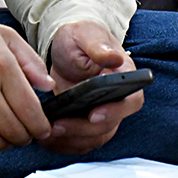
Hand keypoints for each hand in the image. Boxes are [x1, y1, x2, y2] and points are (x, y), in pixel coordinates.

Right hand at [0, 13, 53, 153]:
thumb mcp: (6, 36)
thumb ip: (31, 61)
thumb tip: (48, 87)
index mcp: (1, 65)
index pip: (28, 109)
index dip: (40, 127)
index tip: (43, 131)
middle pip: (11, 129)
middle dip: (24, 138)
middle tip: (26, 136)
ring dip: (3, 145)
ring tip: (7, 139)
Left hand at [44, 21, 142, 154]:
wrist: (66, 48)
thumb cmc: (79, 38)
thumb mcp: (85, 34)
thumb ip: (98, 46)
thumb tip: (113, 58)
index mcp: (124, 76)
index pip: (131, 101)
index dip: (116, 112)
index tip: (93, 114)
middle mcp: (117, 99)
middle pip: (109, 126)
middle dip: (82, 129)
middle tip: (57, 126)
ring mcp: (102, 113)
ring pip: (94, 138)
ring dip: (72, 140)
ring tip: (47, 133)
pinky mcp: (86, 123)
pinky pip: (80, 142)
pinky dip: (64, 143)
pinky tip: (46, 138)